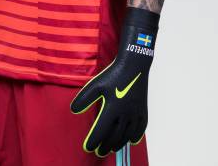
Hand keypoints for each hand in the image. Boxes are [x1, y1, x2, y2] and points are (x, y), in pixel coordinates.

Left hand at [70, 7, 158, 156]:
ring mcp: (136, 114)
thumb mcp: (95, 85)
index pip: (101, 131)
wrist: (134, 65)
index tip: (88, 147)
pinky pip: (140, 129)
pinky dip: (134, 137)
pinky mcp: (143, 110)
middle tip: (98, 152)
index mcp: (112, 109)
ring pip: (127, 135)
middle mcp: (125, 114)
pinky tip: (130, 140)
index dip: (94, 141)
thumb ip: (84, 99)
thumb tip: (73, 110)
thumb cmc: (113, 74)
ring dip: (118, 144)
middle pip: (114, 137)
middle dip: (105, 146)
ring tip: (111, 148)